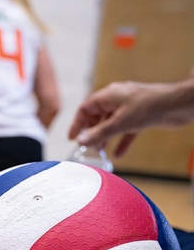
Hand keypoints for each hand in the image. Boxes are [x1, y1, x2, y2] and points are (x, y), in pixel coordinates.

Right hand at [68, 78, 193, 157]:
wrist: (178, 105)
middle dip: (91, 133)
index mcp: (108, 96)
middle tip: (88, 147)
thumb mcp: (119, 122)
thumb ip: (98, 133)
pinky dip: (121, 141)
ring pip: (110, 124)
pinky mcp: (140, 117)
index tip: (73, 137)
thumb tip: (80, 140)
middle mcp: (117, 100)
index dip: (77, 123)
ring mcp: (128, 109)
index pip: (85, 109)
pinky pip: (125, 130)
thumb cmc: (150, 105)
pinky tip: (118, 154)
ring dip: (105, 138)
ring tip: (101, 151)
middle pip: (97, 117)